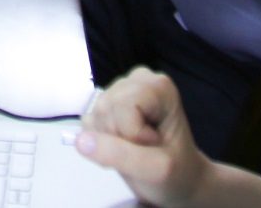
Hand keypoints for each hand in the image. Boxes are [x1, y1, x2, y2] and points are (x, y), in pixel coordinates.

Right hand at [76, 69, 213, 206]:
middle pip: (106, 109)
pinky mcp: (106, 105)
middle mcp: (137, 81)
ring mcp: (120, 91)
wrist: (178, 179)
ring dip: (110, 142)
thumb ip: (121, 154)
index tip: (154, 144)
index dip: (134, 134)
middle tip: (143, 150)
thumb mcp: (157, 169)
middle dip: (119, 138)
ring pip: (94, 116)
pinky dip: (101, 143)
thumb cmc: (176, 172)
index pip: (124, 107)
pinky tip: (122, 146)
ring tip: (134, 149)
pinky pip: (88, 123)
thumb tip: (82, 141)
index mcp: (158, 87)